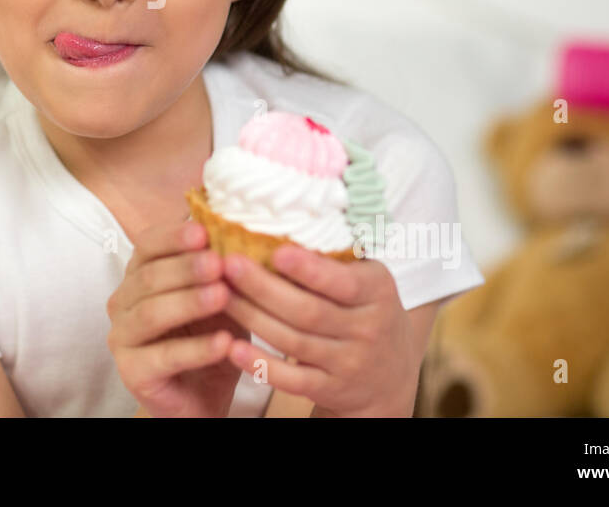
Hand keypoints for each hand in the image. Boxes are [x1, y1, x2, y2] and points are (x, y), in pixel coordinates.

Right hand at [107, 221, 251, 416]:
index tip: (204, 231)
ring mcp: (122, 338)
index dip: (173, 237)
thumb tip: (240, 232)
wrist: (202, 396)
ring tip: (223, 296)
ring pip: (152, 314)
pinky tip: (224, 342)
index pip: (147, 245)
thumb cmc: (209, 336)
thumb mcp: (221, 296)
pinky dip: (196, 349)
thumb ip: (222, 269)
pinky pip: (164, 357)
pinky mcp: (132, 373)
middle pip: (149, 277)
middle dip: (185, 268)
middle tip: (219, 263)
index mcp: (139, 275)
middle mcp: (123, 302)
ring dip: (189, 302)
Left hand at [219, 245, 416, 416]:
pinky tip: (233, 347)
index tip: (275, 253)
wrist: (389, 373)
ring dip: (252, 318)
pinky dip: (261, 365)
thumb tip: (279, 219)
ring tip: (218, 294)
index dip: (309, 270)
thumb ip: (334, 257)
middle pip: (309, 312)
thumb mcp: (367, 278)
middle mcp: (368, 329)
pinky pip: (292, 380)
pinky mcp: (330, 389)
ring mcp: (349, 363)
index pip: (344, 282)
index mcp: (378, 291)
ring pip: (294, 342)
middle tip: (228, 265)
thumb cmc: (365, 307)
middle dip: (264, 288)